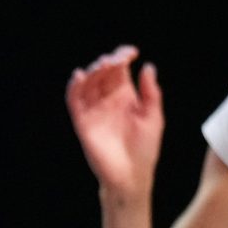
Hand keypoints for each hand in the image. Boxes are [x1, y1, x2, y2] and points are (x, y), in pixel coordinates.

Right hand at [65, 45, 163, 203]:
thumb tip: (147, 67)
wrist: (131, 174)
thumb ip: (151, 93)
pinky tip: (79, 76)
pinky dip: (74, 88)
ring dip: (93, 71)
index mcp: (126, 97)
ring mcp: (94, 110)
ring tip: (102, 65)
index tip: (131, 52)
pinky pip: (74, 101)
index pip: (120, 71)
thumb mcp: (153, 117)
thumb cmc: (145, 148)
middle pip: (103, 73)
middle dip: (108, 62)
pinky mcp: (82, 122)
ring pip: (88, 84)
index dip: (123, 57)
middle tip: (116, 60)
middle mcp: (108, 101)